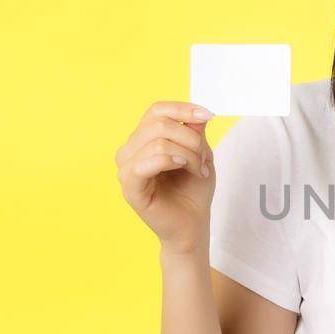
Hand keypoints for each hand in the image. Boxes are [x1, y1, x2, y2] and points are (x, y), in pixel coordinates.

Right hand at [116, 101, 215, 252]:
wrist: (192, 224)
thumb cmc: (192, 191)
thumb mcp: (200, 153)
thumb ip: (195, 131)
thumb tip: (196, 113)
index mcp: (143, 140)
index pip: (157, 110)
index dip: (183, 108)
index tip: (208, 116)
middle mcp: (130, 151)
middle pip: (159, 123)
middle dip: (190, 138)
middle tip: (204, 157)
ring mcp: (126, 169)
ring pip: (158, 141)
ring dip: (188, 153)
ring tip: (199, 170)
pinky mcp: (129, 187)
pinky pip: (146, 162)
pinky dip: (170, 160)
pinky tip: (183, 168)